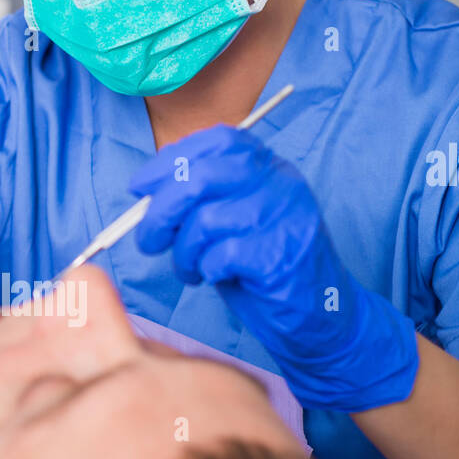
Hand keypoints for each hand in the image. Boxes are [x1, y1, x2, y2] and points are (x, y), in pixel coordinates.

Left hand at [129, 125, 417, 410]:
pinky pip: (221, 255)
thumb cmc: (264, 268)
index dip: (170, 161)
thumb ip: (200, 199)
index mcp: (269, 167)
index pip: (217, 141)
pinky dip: (205, 269)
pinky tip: (213, 277)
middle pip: (203, 176)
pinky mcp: (281, 256)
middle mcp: (281, 183)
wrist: (318, 317)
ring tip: (190, 268)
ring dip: (184, 251)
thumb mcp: (233, 221)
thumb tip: (145, 194)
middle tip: (150, 240)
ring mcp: (285, 218)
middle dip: (161, 210)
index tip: (140, 188)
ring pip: (206, 220)